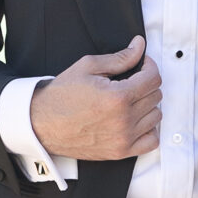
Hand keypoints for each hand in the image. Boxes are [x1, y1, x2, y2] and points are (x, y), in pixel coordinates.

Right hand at [29, 37, 161, 159]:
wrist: (41, 123)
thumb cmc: (62, 94)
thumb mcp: (88, 67)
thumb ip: (120, 58)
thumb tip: (140, 45)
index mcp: (118, 97)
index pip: (154, 78)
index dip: (149, 66)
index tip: (141, 65)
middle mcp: (124, 120)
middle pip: (156, 96)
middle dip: (146, 84)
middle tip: (131, 81)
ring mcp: (124, 138)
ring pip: (156, 116)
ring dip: (147, 105)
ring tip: (130, 100)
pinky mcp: (120, 152)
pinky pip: (152, 142)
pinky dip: (149, 129)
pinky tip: (136, 120)